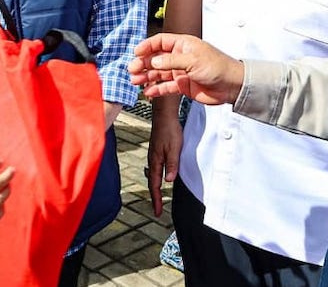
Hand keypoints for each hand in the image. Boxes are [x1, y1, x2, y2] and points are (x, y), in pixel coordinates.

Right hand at [129, 33, 244, 104]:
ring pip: (158, 73)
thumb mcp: (193, 60)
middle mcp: (180, 57)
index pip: (160, 42)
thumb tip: (152, 61)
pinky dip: (157, 89)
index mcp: (183, 45)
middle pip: (156, 58)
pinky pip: (166, 86)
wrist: (232, 86)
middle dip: (143, 63)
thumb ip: (171, 61)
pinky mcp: (183, 85)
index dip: (147, 46)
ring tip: (136, 81)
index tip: (136, 53)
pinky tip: (148, 92)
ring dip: (146, 76)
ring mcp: (180, 72)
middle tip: (132, 70)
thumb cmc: (217, 67)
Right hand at [147, 102, 181, 216]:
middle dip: (155, 196)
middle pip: (153, 182)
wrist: (164, 114)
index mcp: (155, 161)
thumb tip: (169, 181)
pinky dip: (158, 177)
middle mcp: (153, 159)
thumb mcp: (174, 148)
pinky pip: (156, 168)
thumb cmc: (169, 129)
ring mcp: (154, 154)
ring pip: (154, 175)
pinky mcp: (157, 150)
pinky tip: (162, 176)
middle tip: (157, 209)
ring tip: (159, 197)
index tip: (157, 212)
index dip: (156, 199)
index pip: (155, 185)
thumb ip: (172, 164)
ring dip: (156, 187)